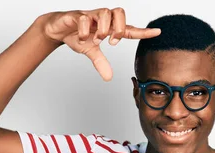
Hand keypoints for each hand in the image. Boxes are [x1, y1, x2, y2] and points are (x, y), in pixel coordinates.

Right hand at [37, 8, 160, 80]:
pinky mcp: (77, 15)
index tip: (157, 32)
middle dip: (119, 28)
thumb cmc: (76, 35)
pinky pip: (85, 18)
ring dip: (103, 29)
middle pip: (120, 12)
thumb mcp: (90, 51)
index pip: (129, 29)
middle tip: (112, 41)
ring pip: (105, 13)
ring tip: (96, 39)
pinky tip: (82, 38)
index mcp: (108, 27)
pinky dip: (85, 31)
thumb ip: (100, 62)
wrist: (56, 28)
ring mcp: (90, 15)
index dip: (143, 32)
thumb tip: (109, 77)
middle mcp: (102, 18)